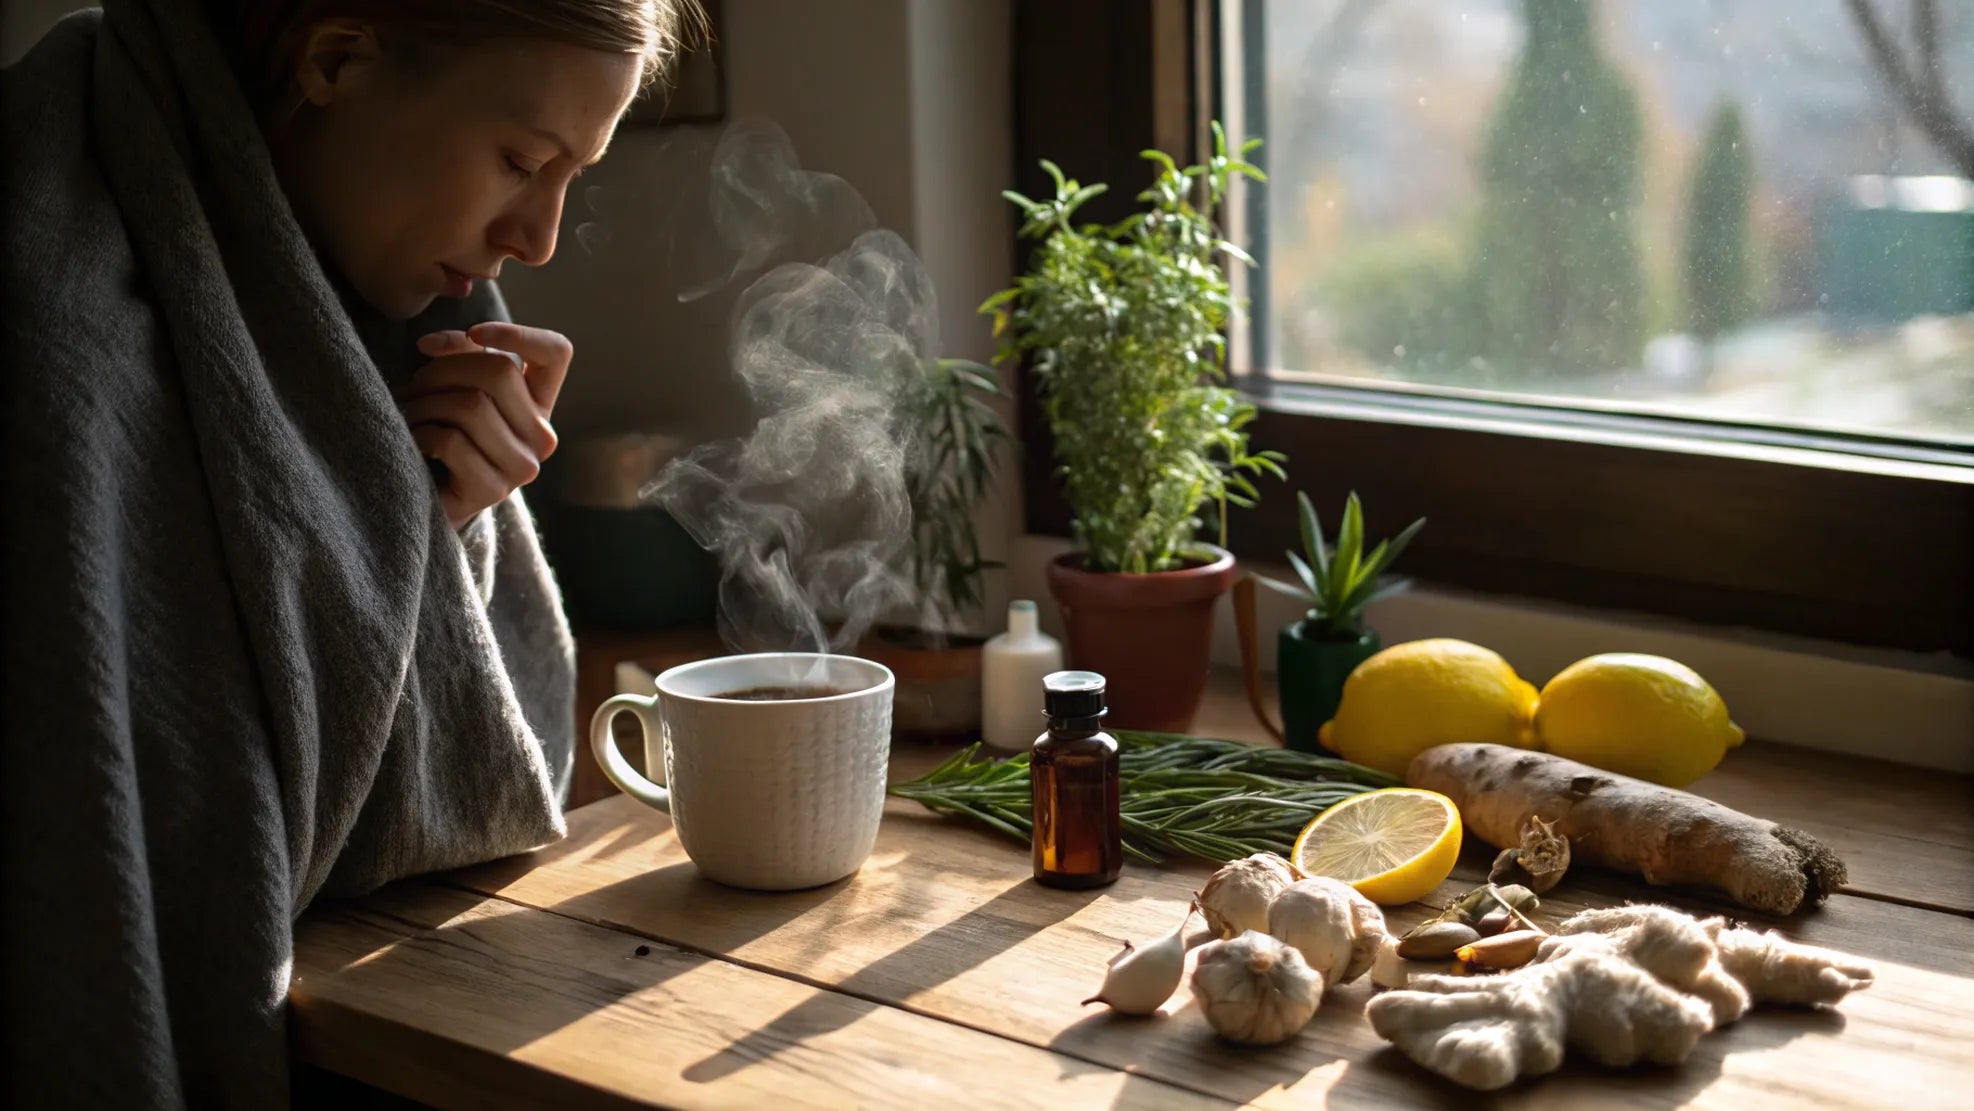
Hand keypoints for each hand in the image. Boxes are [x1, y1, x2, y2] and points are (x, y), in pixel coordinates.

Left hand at [398, 322, 571, 529]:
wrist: (426, 497)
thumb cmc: (439, 431)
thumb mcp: (458, 383)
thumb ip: (460, 354)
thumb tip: (431, 345)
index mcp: (539, 403)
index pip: (556, 353)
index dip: (518, 333)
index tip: (475, 332)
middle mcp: (541, 435)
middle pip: (501, 371)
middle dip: (443, 370)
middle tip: (413, 388)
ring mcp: (522, 466)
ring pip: (472, 405)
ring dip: (424, 404)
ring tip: (408, 414)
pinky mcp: (493, 490)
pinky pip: (451, 441)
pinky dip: (420, 434)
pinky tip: (414, 442)